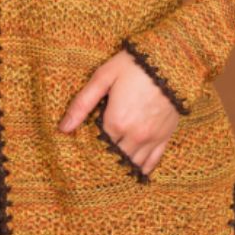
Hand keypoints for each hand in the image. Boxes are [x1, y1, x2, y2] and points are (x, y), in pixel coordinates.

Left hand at [58, 49, 180, 176]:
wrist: (171, 60)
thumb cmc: (134, 65)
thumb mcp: (103, 77)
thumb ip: (82, 103)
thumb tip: (63, 128)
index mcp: (115, 122)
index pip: (98, 143)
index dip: (91, 142)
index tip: (85, 143)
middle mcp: (134, 135)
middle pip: (115, 155)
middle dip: (105, 156)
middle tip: (97, 158)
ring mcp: (152, 138)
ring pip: (133, 162)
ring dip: (123, 165)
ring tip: (112, 168)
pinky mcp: (166, 136)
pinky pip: (154, 160)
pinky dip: (144, 168)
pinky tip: (136, 173)